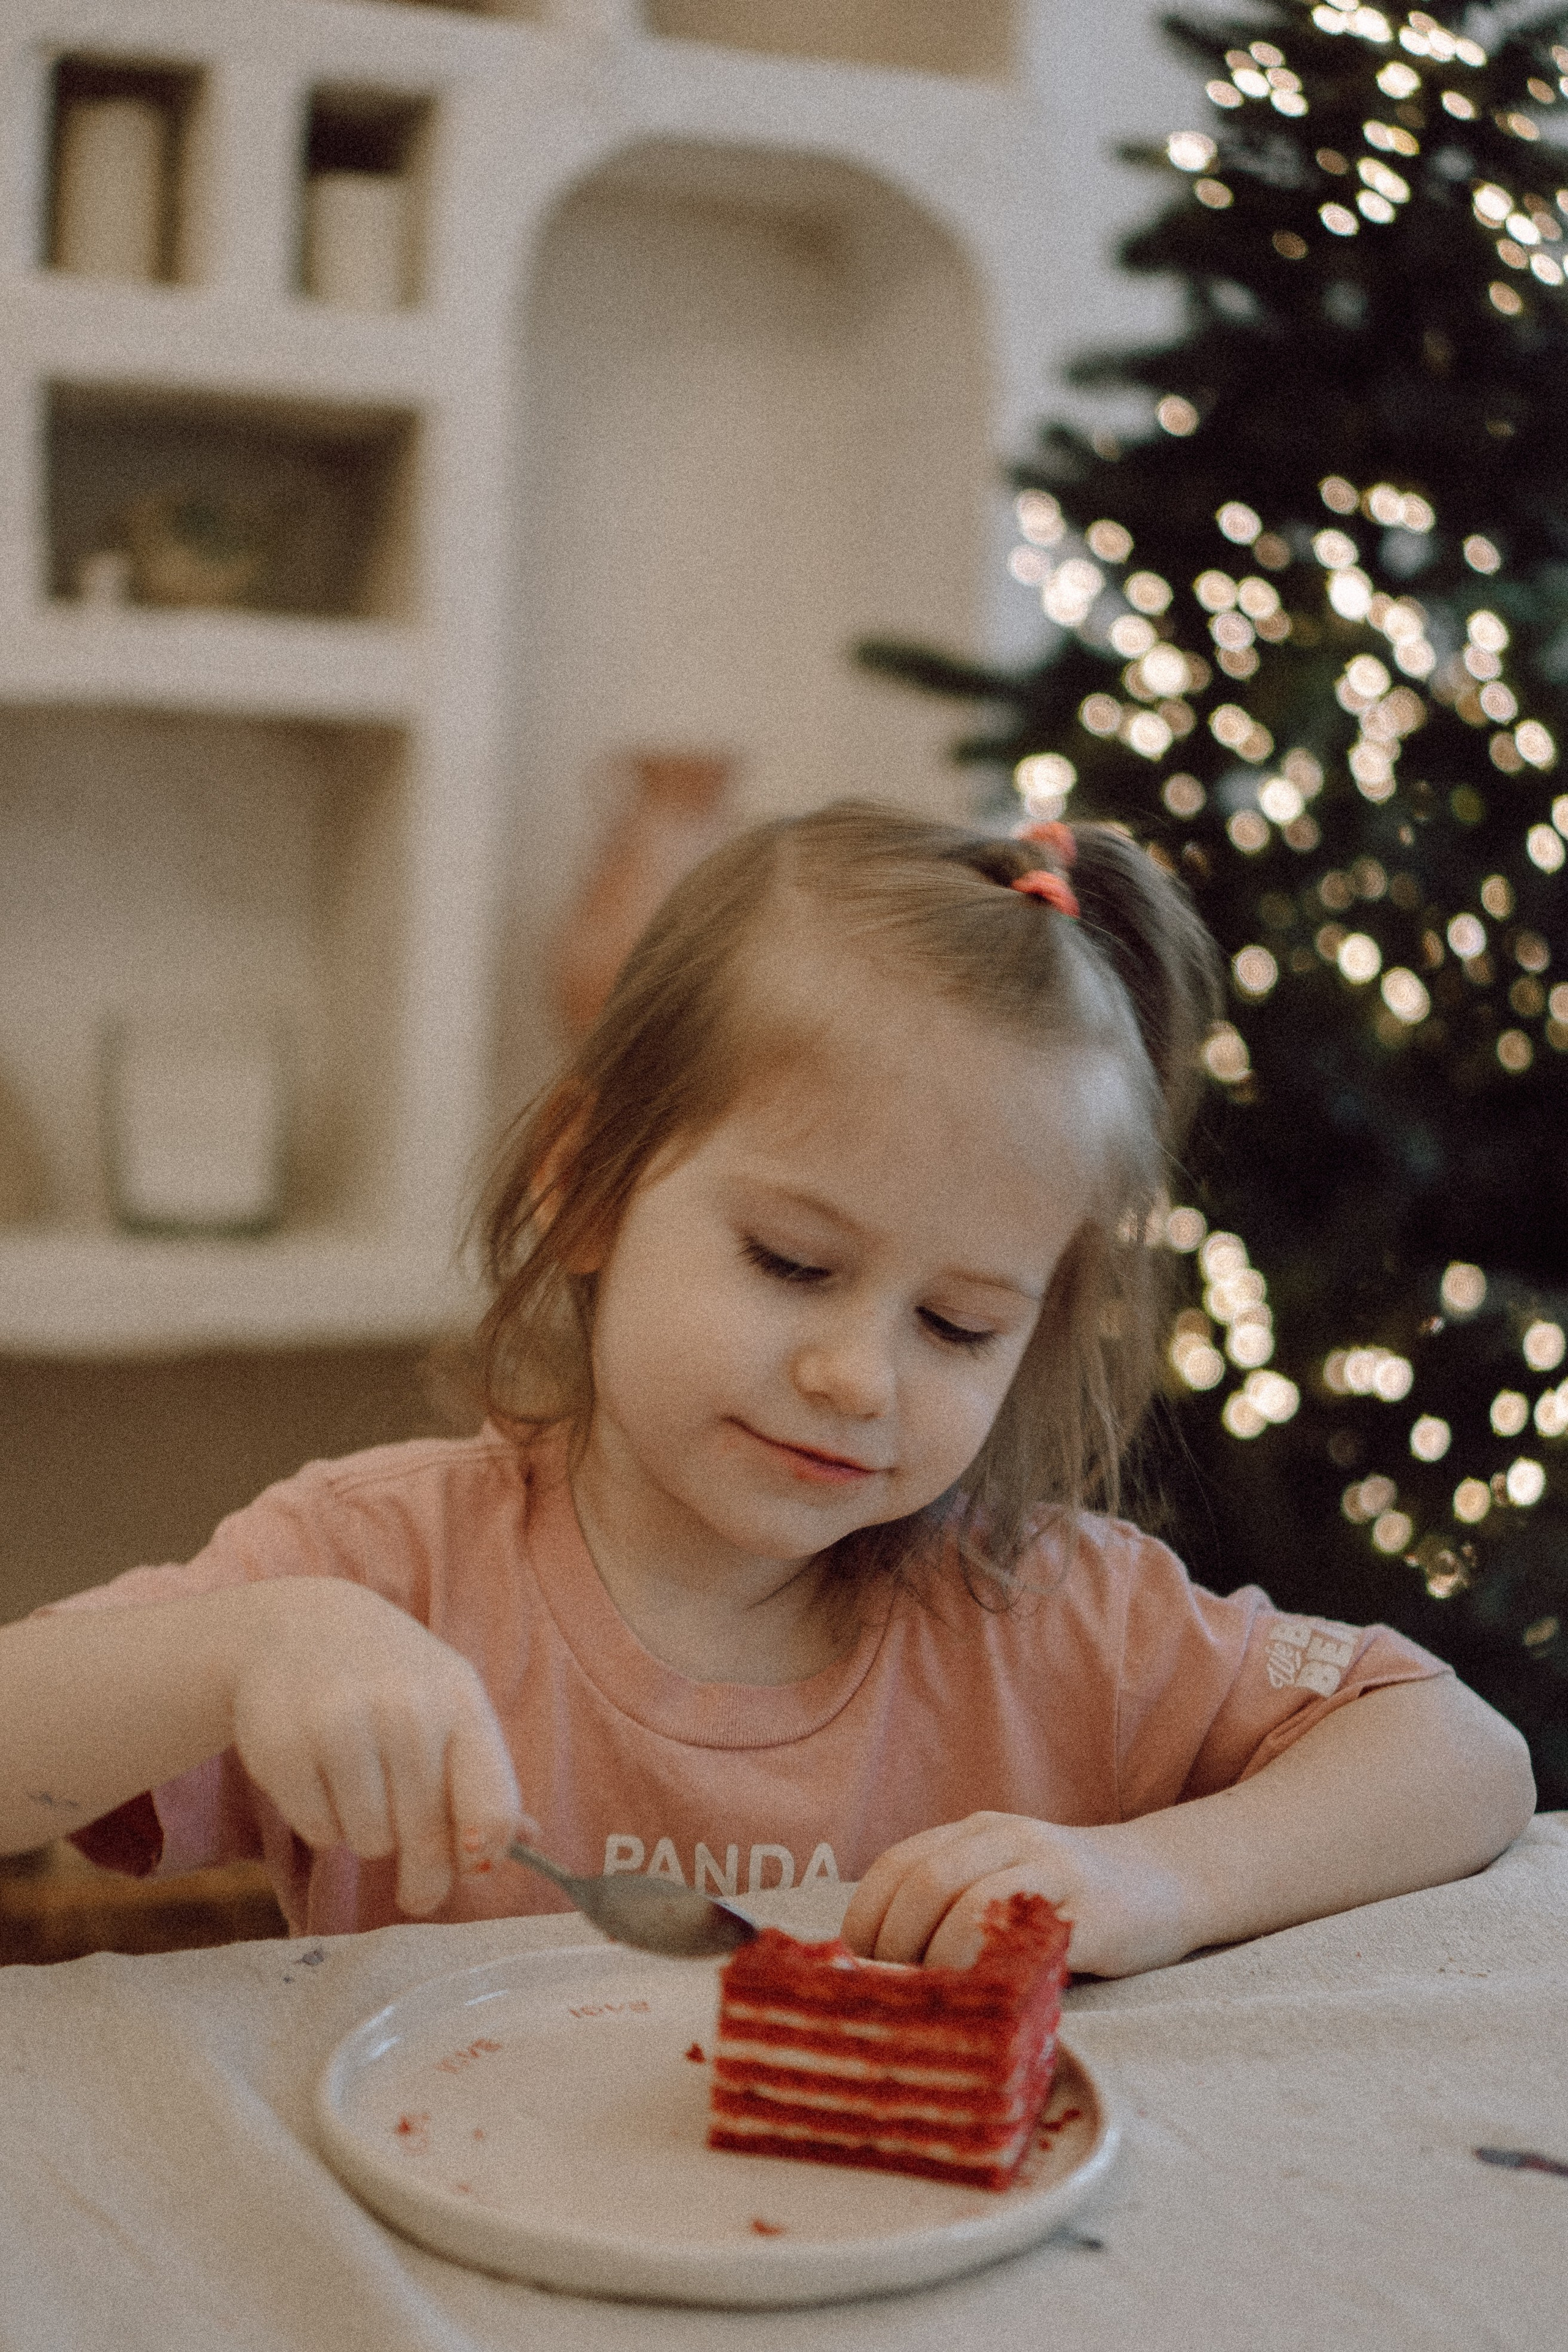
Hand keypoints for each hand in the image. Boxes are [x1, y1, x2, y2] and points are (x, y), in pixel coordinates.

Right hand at [226, 1581, 522, 1916]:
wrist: (296, 1624)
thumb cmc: (389, 1674)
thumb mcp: (448, 1702)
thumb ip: (485, 1774)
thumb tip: (531, 1842)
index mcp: (460, 1699)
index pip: (491, 1809)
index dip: (483, 1856)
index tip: (470, 1872)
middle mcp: (405, 1710)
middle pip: (428, 1839)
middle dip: (425, 1877)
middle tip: (418, 1892)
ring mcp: (340, 1726)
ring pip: (370, 1843)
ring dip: (366, 1835)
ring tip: (359, 1788)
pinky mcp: (283, 1748)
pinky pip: (319, 1833)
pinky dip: (321, 1823)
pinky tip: (321, 1778)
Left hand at [840, 1811, 1188, 1977]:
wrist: (1168, 1878)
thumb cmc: (1068, 1894)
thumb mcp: (1005, 1875)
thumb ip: (953, 1900)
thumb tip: (877, 1968)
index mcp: (978, 1832)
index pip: (897, 1865)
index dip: (865, 1920)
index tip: (857, 1969)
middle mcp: (1011, 1840)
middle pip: (927, 1882)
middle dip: (896, 1945)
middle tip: (894, 1995)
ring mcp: (1055, 1873)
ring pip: (972, 1907)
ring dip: (940, 1963)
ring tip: (936, 2004)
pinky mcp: (1095, 1915)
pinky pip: (1033, 1942)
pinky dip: (997, 1973)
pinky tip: (989, 2002)